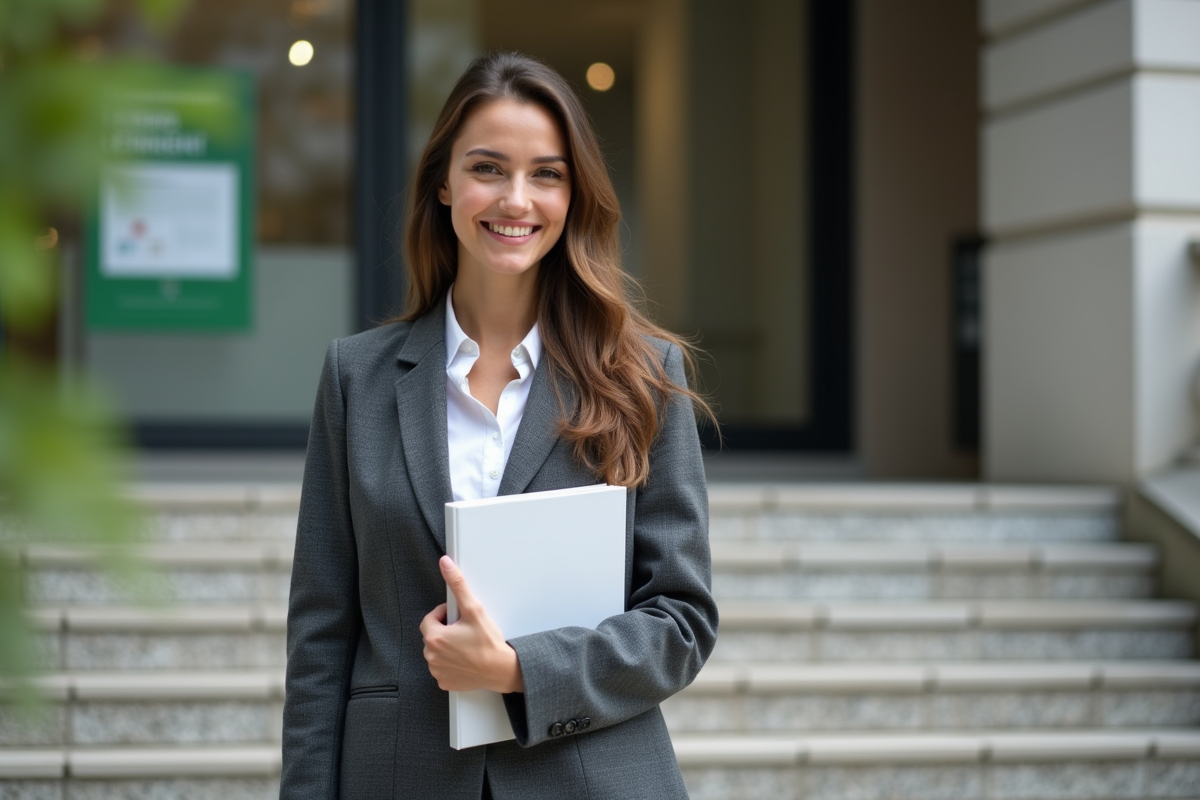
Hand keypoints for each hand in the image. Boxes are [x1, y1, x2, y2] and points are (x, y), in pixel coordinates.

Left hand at [419, 555, 524, 693]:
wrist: (501, 670)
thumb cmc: (488, 643)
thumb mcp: (474, 609)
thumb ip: (458, 585)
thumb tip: (446, 565)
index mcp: (434, 637)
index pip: (429, 619)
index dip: (443, 615)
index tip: (457, 617)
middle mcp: (432, 656)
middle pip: (432, 636)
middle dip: (445, 630)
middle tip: (464, 630)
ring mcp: (437, 671)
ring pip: (437, 652)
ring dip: (447, 647)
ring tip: (466, 645)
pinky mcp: (445, 682)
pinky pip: (443, 668)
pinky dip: (451, 663)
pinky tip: (465, 659)